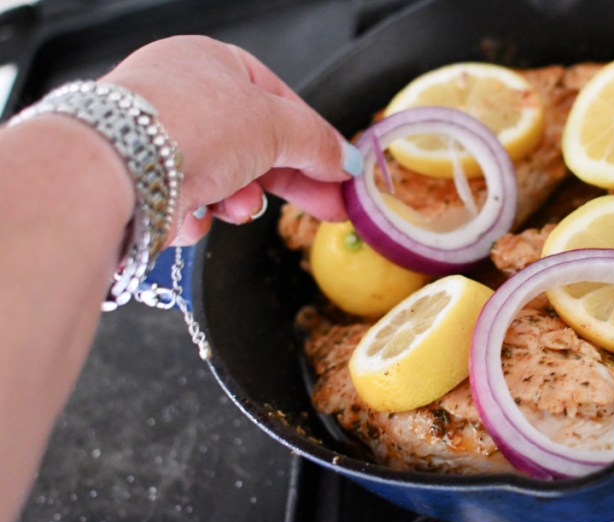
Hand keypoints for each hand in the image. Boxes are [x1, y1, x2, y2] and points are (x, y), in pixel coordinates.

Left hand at [100, 35, 361, 244]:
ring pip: (223, 179)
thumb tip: (346, 159)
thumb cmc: (188, 122)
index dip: (313, 139)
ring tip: (237, 206)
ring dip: (238, 200)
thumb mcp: (277, 125)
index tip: (339, 172)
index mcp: (209, 62)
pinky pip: (188, 203)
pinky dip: (198, 214)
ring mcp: (157, 139)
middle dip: (285, 180)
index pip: (278, 101)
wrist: (116, 168)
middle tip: (324, 206)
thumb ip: (318, 143)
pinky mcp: (140, 182)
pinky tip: (193, 213)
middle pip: (254, 145)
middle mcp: (180, 96)